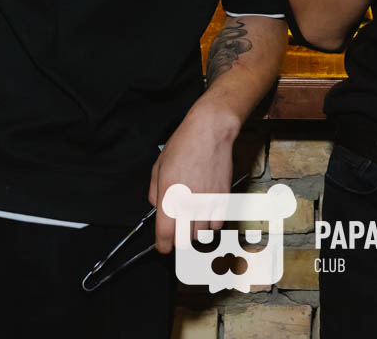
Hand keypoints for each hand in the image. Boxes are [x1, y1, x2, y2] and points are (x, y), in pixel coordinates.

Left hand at [150, 103, 237, 252]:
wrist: (210, 132)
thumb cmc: (183, 145)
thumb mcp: (158, 167)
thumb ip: (154, 193)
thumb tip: (157, 207)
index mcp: (169, 198)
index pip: (165, 237)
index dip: (163, 245)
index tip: (163, 245)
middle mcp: (188, 204)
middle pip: (184, 241)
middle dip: (178, 238)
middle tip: (177, 228)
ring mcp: (207, 203)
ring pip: (201, 234)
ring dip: (195, 230)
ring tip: (192, 216)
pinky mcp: (223, 199)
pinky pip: (217, 224)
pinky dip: (211, 222)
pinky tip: (206, 210)